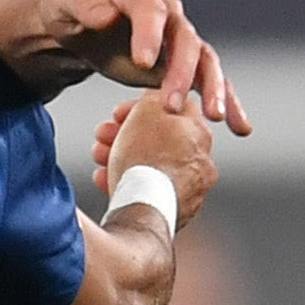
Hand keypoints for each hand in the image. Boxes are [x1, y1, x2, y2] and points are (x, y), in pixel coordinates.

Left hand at [22, 0, 250, 134]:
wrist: (73, 22)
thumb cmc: (67, 6)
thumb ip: (82, 4)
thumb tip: (108, 16)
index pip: (148, 8)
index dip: (149, 33)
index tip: (143, 62)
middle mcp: (165, 12)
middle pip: (184, 39)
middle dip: (181, 72)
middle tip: (172, 104)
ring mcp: (176, 38)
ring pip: (204, 61)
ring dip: (212, 88)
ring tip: (214, 117)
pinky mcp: (179, 63)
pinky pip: (207, 80)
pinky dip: (226, 100)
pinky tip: (238, 125)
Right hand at [96, 92, 218, 223]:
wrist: (144, 210)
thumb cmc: (145, 159)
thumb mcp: (146, 110)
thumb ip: (154, 97)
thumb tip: (156, 93)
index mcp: (200, 133)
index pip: (172, 109)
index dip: (140, 107)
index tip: (118, 114)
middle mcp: (202, 161)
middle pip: (159, 139)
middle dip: (127, 136)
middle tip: (103, 138)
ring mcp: (192, 189)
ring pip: (152, 166)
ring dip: (124, 160)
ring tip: (101, 163)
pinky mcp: (177, 212)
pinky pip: (150, 192)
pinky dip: (130, 185)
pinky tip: (110, 183)